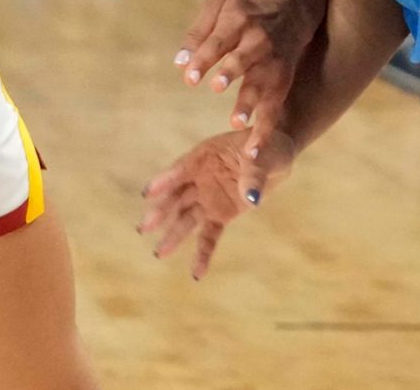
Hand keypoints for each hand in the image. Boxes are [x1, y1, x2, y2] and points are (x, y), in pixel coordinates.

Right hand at [139, 127, 297, 279]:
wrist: (275, 153)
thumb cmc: (266, 147)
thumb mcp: (262, 155)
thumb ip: (253, 176)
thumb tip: (251, 198)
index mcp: (203, 157)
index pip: (180, 170)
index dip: (164, 180)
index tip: (148, 192)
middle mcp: (200, 178)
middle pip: (176, 197)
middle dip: (160, 212)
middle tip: (143, 228)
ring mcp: (209, 198)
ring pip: (186, 219)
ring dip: (173, 235)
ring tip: (159, 253)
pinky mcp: (221, 214)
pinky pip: (209, 236)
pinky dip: (203, 253)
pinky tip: (196, 273)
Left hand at [174, 0, 322, 134]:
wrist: (291, 10)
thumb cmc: (243, 12)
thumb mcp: (218, 8)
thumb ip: (196, 34)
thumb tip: (180, 64)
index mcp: (237, 20)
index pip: (217, 41)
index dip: (204, 59)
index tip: (189, 77)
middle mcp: (257, 40)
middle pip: (241, 59)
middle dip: (229, 73)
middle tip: (215, 87)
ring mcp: (272, 61)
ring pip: (260, 85)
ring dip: (249, 104)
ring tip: (236, 123)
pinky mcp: (282, 80)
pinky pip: (274, 107)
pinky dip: (265, 129)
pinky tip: (253, 150)